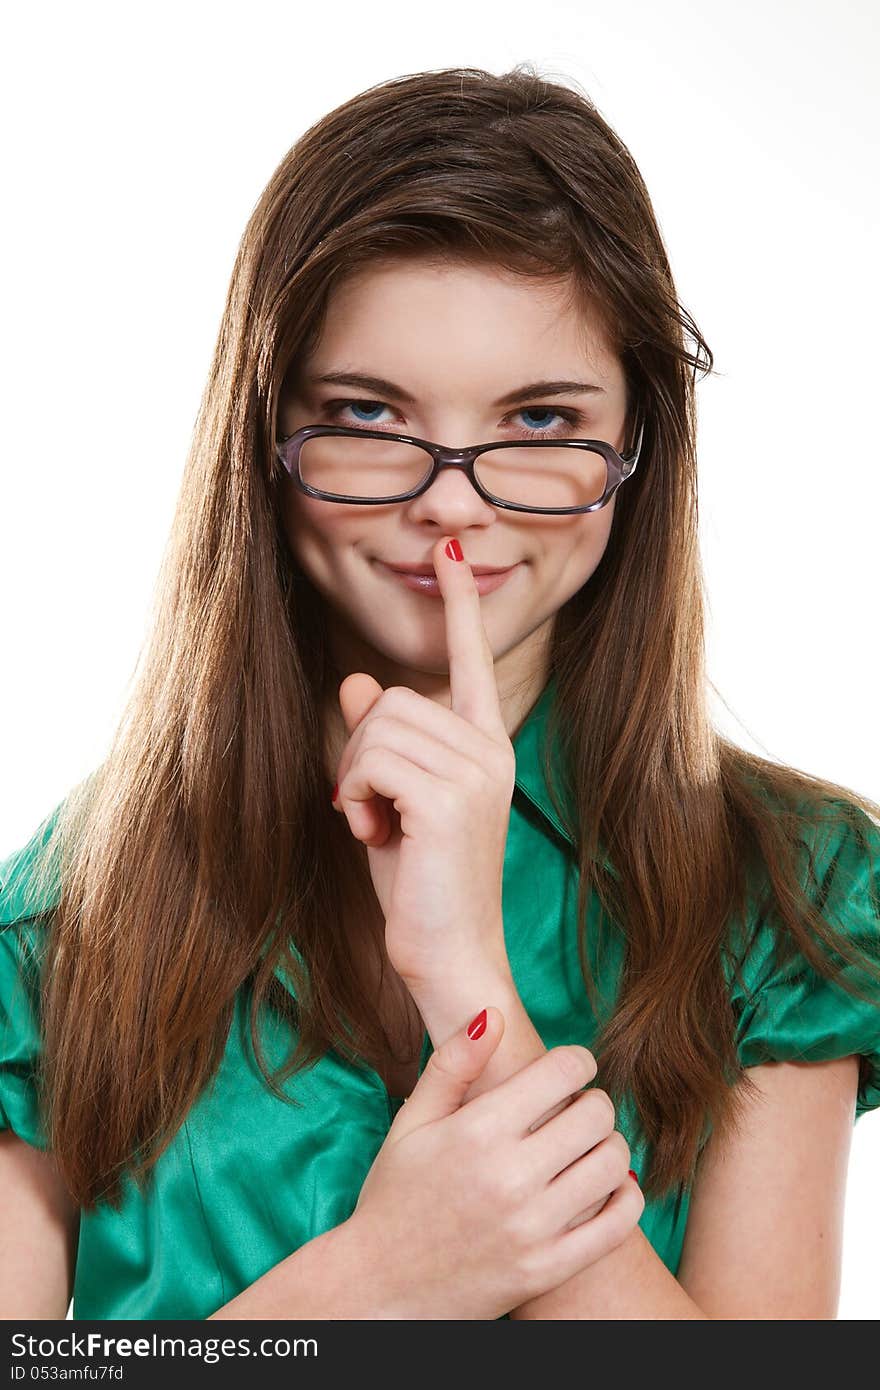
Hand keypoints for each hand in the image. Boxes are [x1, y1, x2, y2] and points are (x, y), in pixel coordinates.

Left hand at [331, 535, 515, 987]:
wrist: (449, 955)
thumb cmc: (420, 885)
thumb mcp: (392, 801)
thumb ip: (382, 742)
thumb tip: (357, 681)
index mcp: (486, 746)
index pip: (473, 659)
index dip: (460, 604)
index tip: (453, 548)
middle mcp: (490, 749)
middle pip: (396, 696)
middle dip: (362, 749)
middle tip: (372, 809)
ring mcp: (477, 771)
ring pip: (380, 724)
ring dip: (357, 776)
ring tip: (377, 826)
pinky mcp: (451, 798)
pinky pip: (373, 756)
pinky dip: (355, 794)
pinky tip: (374, 834)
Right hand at [350, 1007, 642, 1319]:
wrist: (378, 1287)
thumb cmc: (394, 1195)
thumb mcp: (412, 1122)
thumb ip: (453, 1064)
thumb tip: (491, 1014)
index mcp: (477, 1131)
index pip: (563, 1072)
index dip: (577, 1060)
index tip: (570, 1068)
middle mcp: (509, 1177)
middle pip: (596, 1113)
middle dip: (592, 1101)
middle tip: (576, 1109)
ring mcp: (532, 1228)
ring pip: (613, 1163)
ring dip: (609, 1145)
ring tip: (587, 1147)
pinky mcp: (548, 1269)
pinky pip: (617, 1223)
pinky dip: (625, 1196)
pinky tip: (606, 1186)